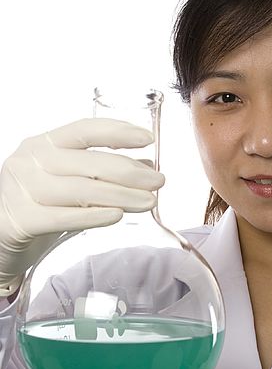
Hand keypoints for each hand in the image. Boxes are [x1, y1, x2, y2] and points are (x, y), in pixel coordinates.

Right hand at [0, 118, 163, 295]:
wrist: (0, 239)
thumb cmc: (39, 207)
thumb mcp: (71, 185)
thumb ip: (103, 175)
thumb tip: (146, 166)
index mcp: (43, 144)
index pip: (84, 130)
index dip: (118, 132)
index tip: (147, 138)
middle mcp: (30, 161)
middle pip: (89, 162)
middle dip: (130, 172)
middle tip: (158, 182)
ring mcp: (22, 189)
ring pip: (81, 190)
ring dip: (121, 196)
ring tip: (148, 202)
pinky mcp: (20, 219)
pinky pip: (63, 216)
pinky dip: (94, 216)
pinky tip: (117, 216)